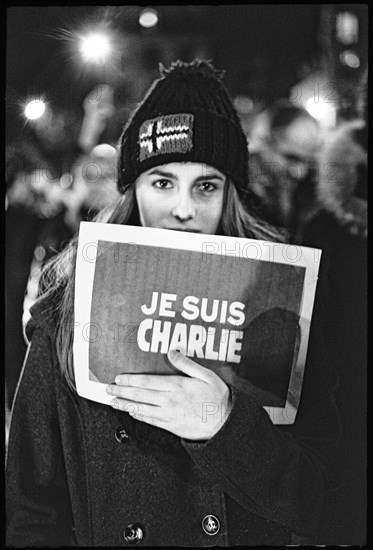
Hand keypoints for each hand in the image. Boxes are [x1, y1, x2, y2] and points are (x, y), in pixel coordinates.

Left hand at [106, 349, 231, 440]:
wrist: (225, 424)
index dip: (131, 380)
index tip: (119, 378)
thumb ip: (187, 363)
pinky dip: (138, 416)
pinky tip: (131, 412)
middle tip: (108, 389)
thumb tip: (172, 352)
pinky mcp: (171, 426)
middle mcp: (170, 401)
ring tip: (113, 402)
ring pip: (141, 409)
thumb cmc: (217, 398)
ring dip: (125, 405)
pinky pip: (150, 420)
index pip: (148, 382)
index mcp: (177, 386)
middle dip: (122, 392)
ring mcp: (169, 415)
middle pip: (140, 395)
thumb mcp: (207, 375)